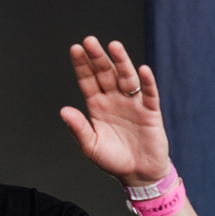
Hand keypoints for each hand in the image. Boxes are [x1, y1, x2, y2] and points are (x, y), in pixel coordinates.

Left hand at [63, 37, 170, 186]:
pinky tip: (143, 70)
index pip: (88, 81)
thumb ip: (78, 129)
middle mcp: (114, 100)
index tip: (75, 49)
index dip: (82, 65)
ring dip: (121, 62)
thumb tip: (63, 111)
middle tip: (90, 41)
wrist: (138, 174)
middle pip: (105, 74)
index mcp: (97, 106)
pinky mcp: (150, 112)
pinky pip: (149, 94)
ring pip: (127, 78)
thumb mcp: (91, 147)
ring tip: (114, 46)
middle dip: (98, 57)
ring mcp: (133, 103)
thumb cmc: (113, 160)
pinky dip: (147, 82)